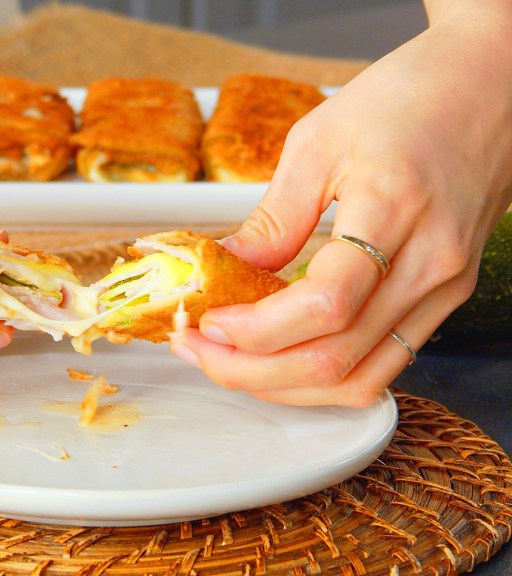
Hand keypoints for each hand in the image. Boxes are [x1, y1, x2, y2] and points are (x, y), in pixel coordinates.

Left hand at [171, 1, 511, 405]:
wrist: (488, 85)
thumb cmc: (408, 98)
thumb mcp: (320, 141)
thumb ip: (274, 217)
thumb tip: (226, 268)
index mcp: (395, 209)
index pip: (325, 304)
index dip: (255, 329)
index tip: (206, 322)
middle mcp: (430, 264)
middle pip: (335, 358)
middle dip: (250, 370)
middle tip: (198, 350)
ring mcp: (443, 289)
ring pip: (359, 380)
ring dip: (283, 386)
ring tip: (230, 362)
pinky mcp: (443, 299)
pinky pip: (383, 365)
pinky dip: (324, 377)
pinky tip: (282, 359)